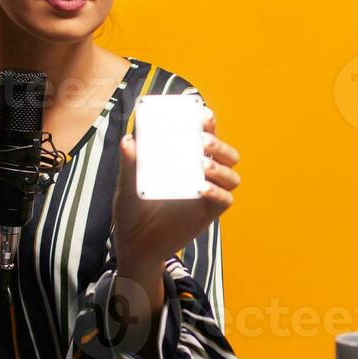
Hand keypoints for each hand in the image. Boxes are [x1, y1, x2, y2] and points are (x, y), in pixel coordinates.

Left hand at [112, 106, 240, 279]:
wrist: (134, 244)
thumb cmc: (132, 210)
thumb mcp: (126, 185)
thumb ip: (129, 164)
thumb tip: (128, 140)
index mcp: (185, 160)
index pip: (205, 136)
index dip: (208, 123)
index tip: (202, 114)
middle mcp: (201, 174)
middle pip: (226, 154)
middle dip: (219, 144)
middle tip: (202, 141)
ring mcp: (206, 194)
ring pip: (231, 176)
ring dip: (221, 168)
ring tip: (202, 166)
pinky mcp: (207, 214)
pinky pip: (224, 201)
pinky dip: (217, 193)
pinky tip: (201, 188)